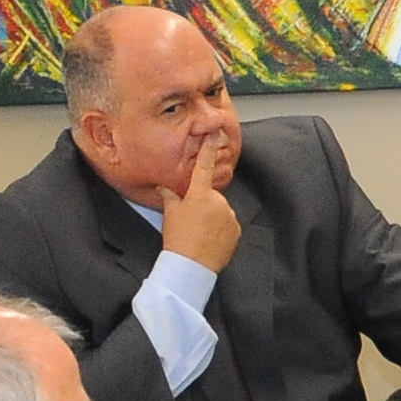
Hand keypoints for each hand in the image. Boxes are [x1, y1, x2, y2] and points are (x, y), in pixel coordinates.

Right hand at [156, 129, 243, 272]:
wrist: (191, 265)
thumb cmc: (178, 239)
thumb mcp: (170, 214)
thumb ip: (169, 196)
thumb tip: (163, 186)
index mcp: (199, 194)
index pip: (203, 167)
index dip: (208, 149)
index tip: (214, 134)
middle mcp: (218, 201)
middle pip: (211, 196)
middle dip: (204, 205)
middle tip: (192, 221)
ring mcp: (229, 216)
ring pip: (220, 211)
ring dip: (213, 218)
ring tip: (200, 233)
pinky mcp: (237, 230)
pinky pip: (229, 225)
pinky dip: (221, 230)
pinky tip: (210, 240)